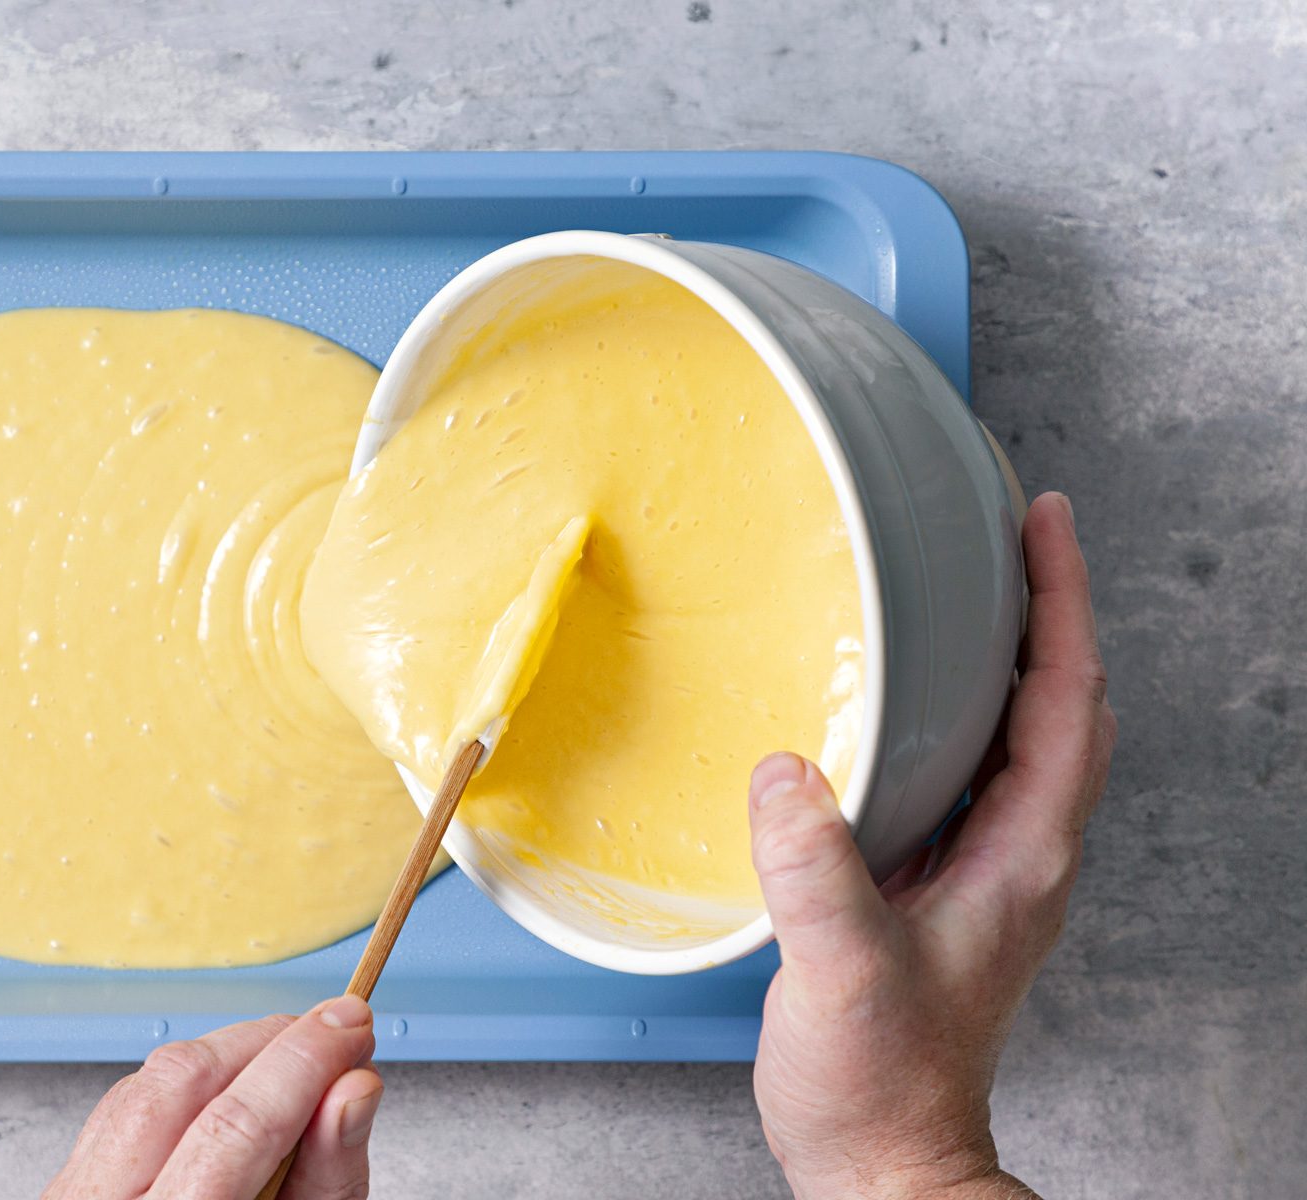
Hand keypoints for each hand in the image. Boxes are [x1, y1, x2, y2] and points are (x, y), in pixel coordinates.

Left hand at [44, 996, 381, 1198]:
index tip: (352, 1024)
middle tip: (339, 1032)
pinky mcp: (70, 1180)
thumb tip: (353, 1090)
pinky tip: (238, 1086)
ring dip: (233, 1053)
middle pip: (182, 1084)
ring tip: (298, 1058)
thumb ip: (326, 1178)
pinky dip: (191, 1082)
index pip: (237, 1128)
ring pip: (148, 1082)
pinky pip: (128, 1104)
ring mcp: (72, 1195)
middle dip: (271, 1043)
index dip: (305, 1061)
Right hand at [747, 492, 1115, 1199]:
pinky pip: (967, 774)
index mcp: (1023, 858)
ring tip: (969, 595)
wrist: (884, 1161)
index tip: (1046, 523)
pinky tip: (900, 704)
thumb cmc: (880, 1083)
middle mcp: (1020, 856)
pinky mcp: (940, 888)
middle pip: (1064, 707)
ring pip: (1021, 738)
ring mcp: (985, 873)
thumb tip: (785, 771)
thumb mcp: (843, 973)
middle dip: (1049, 612)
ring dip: (1009, 659)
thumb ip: (817, 873)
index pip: (1068, 702)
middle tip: (1015, 537)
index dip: (1063, 603)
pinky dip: (956, 715)